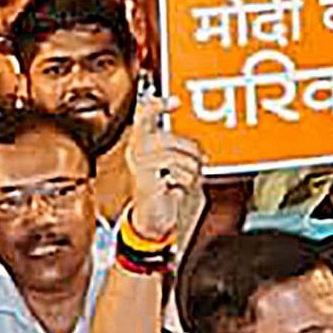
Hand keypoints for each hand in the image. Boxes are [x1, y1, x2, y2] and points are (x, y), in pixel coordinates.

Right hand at [119, 105, 205, 245]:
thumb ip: (182, 155)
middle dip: (188, 152)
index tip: (175, 102)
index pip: (144, 114)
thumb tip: (197, 150)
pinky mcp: (143, 177)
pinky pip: (172, 167)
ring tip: (182, 184)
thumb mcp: (176, 172)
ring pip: (174, 152)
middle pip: (169, 136)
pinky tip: (174, 189)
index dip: (157, 104)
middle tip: (193, 168)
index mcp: (141, 144)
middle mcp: (135, 150)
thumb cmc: (164, 201)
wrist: (152, 230)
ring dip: (187, 169)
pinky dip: (182, 179)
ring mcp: (138, 163)